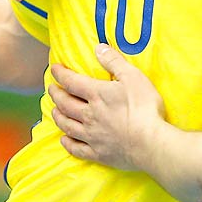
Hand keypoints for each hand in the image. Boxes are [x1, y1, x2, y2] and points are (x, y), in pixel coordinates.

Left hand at [48, 43, 166, 168]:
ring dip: (58, 117)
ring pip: (67, 126)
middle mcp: (89, 115)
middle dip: (56, 95)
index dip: (61, 74)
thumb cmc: (144, 107)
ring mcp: (92, 136)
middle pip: (65, 104)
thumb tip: (98, 47)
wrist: (149, 142)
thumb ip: (114, 62)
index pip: (72, 82)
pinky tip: (64, 140)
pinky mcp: (97, 153)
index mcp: (96, 95)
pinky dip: (67, 144)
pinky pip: (76, 149)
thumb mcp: (133, 77)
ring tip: (54, 111)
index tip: (54, 69)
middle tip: (52, 89)